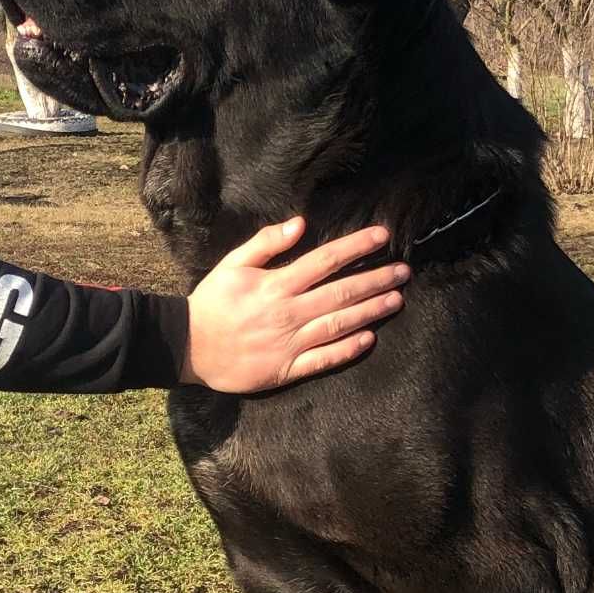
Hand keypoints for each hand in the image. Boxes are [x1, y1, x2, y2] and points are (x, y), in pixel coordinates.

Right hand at [183, 217, 407, 392]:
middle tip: (404, 272)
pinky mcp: (287, 369)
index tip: (383, 237)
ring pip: (339, 324)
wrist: (189, 346)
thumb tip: (300, 224)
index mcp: (276, 284)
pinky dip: (347, 350)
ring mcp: (290, 342)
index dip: (357, 247)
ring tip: (397, 300)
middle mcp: (289, 312)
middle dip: (376, 279)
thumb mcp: (232, 264)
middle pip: (342, 292)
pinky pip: (323, 359)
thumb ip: (266, 243)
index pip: (325, 260)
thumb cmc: (211, 302)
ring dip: (371, 311)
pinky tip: (369, 339)